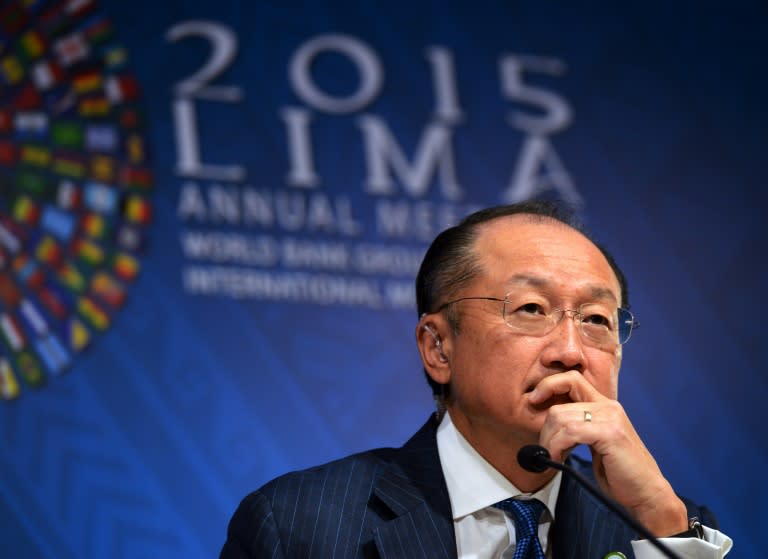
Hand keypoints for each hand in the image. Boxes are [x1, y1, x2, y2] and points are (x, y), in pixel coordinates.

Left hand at [528, 371, 687, 536]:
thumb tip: (548, 424)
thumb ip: (578, 427)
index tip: (533, 400)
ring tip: (554, 456)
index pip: (571, 379)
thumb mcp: (594, 442)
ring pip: (560, 417)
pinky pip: (570, 431)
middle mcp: (608, 406)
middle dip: (545, 428)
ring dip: (550, 441)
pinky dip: (557, 446)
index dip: (548, 385)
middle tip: (546, 448)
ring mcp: (611, 417)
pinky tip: (559, 458)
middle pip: (559, 402)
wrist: (646, 493)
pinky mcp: (610, 432)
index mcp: (604, 405)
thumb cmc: (619, 472)